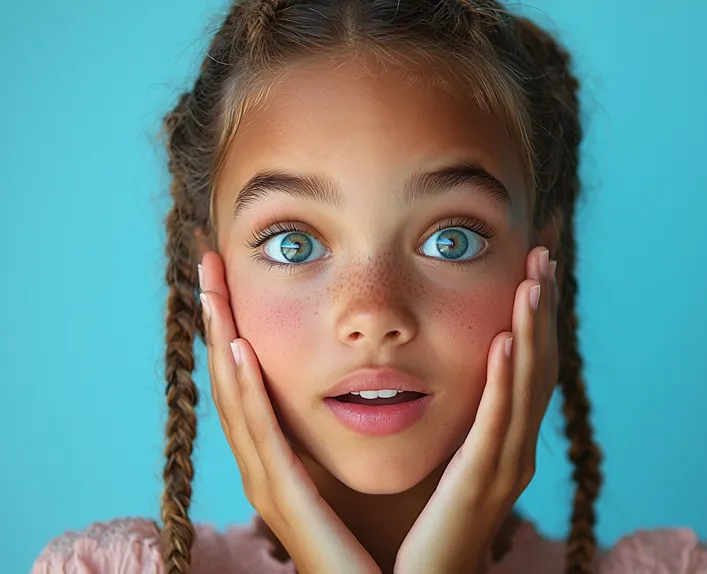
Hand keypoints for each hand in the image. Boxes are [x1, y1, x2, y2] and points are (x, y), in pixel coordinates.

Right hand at [199, 251, 380, 573]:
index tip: (230, 276)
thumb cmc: (375, 541)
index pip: (249, 381)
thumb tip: (371, 382)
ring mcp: (268, 484)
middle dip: (217, 320)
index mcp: (280, 459)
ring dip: (221, 339)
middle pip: (230, 381)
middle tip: (207, 262)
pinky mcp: (284, 500)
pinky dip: (246, 390)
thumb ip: (352, 432)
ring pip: (234, 399)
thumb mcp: (357, 472)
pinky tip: (238, 349)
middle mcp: (265, 468)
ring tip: (212, 288)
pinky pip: (262, 436)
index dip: (234, 327)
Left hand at [394, 245, 559, 573]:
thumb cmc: (428, 526)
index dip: (537, 314)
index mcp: (509, 439)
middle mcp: (519, 448)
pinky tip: (505, 341)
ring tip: (532, 280)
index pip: (532, 364)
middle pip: (541, 365)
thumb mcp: (449, 461)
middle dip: (542, 308)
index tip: (535, 266)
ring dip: (531, 330)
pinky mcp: (480, 483)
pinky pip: (497, 423)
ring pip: (528, 386)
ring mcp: (506, 466)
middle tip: (544, 252)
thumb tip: (444, 375)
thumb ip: (458, 422)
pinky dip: (505, 380)